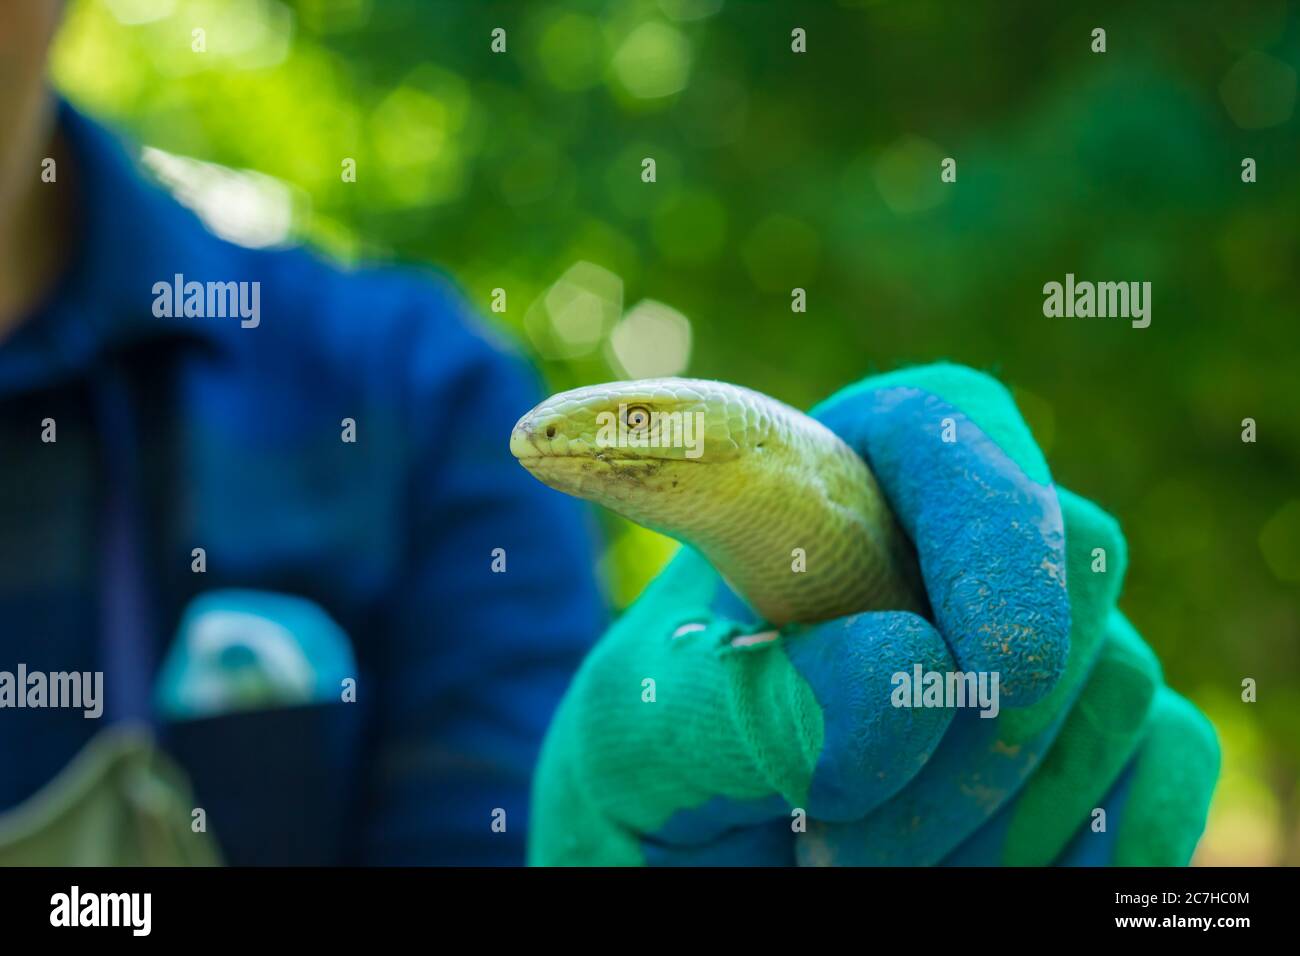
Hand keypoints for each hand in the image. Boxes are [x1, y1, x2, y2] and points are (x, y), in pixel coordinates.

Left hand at [528, 363, 1217, 864]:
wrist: (692, 853)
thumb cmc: (655, 768)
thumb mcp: (651, 738)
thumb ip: (750, 702)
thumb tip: (916, 667)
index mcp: (834, 485)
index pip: (945, 428)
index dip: (992, 527)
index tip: (986, 664)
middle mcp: (953, 542)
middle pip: (1071, 565)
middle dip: (979, 727)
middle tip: (840, 842)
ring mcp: (1037, 634)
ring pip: (1123, 683)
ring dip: (1004, 812)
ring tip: (861, 865)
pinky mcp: (1094, 733)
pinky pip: (1168, 764)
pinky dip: (1091, 843)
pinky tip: (984, 878)